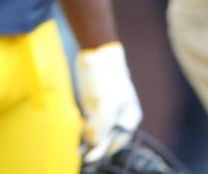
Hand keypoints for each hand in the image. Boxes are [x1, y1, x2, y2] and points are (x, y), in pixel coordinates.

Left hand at [76, 42, 142, 163]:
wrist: (97, 52)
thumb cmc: (106, 78)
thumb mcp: (105, 104)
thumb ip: (101, 127)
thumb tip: (94, 142)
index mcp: (129, 118)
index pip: (116, 141)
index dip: (103, 149)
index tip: (88, 155)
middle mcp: (118, 116)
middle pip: (105, 136)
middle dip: (93, 141)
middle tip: (80, 147)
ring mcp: (105, 109)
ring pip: (95, 128)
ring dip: (86, 132)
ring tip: (79, 127)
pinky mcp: (93, 102)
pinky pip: (88, 119)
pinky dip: (82, 123)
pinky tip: (78, 120)